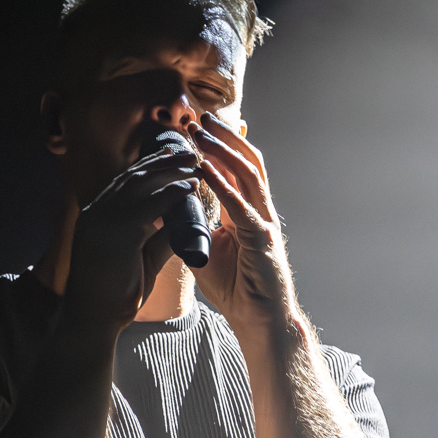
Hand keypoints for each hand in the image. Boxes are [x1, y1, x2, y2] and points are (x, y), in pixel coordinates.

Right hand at [64, 146, 201, 330]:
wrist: (94, 319)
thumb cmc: (116, 293)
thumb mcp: (141, 258)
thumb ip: (159, 238)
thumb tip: (183, 223)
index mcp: (97, 216)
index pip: (125, 182)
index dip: (149, 166)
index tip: (172, 155)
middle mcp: (96, 212)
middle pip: (133, 177)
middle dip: (162, 161)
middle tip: (188, 151)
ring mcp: (102, 221)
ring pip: (140, 186)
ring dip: (170, 171)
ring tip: (194, 163)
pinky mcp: (114, 234)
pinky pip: (147, 207)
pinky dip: (170, 194)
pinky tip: (189, 187)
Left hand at [189, 113, 298, 339]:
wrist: (259, 321)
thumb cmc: (237, 290)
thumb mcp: (208, 250)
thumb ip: (197, 227)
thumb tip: (172, 208)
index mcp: (247, 214)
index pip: (236, 170)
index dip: (220, 146)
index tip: (198, 127)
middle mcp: (260, 212)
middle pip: (246, 162)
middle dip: (224, 137)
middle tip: (200, 116)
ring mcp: (264, 222)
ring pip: (247, 174)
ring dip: (222, 150)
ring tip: (202, 131)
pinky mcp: (262, 238)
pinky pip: (240, 204)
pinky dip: (222, 183)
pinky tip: (205, 166)